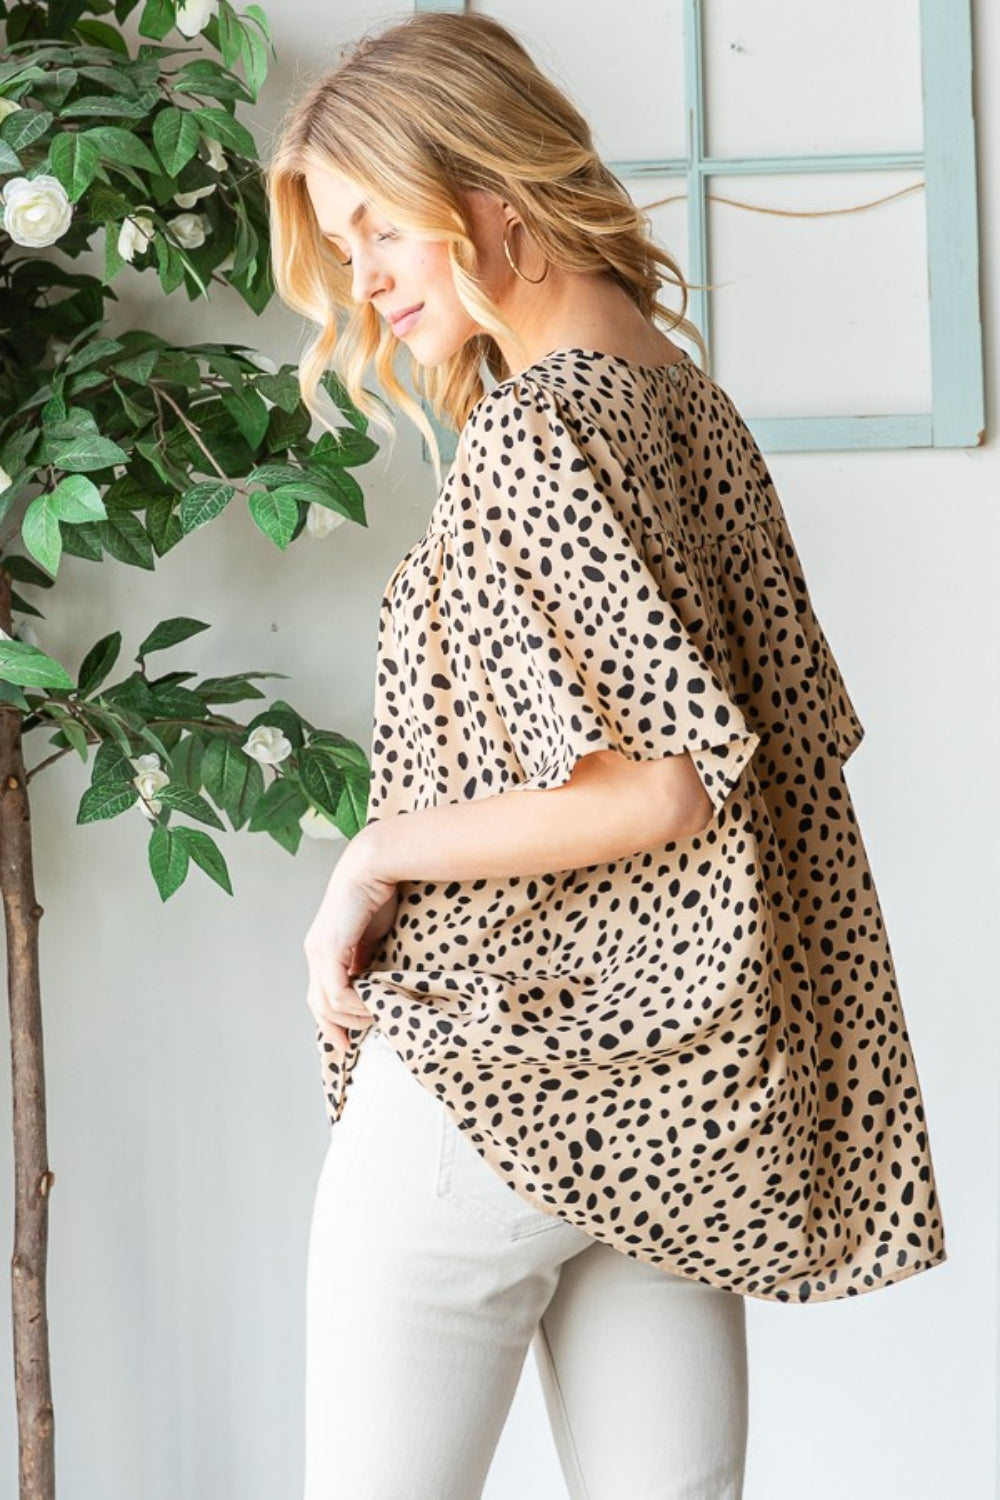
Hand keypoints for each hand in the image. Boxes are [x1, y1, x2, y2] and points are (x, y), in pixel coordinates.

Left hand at [303, 832, 398, 1060]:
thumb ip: (369, 961)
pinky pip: (336, 990)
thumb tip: (373, 988)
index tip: (347, 1042)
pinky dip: (352, 1004)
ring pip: (326, 1003)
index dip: (331, 1022)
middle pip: (317, 1006)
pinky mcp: (328, 948)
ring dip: (351, 1017)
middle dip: (334, 1029)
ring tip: (375, 1017)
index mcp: (324, 950)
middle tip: (353, 1044)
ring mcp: (318, 951)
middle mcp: (315, 953)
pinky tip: (371, 1005)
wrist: (375, 866)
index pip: (319, 996)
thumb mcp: (374, 938)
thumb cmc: (379, 895)